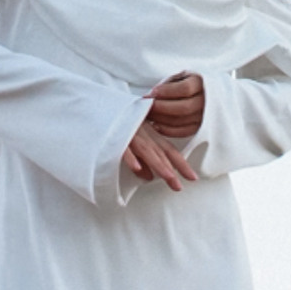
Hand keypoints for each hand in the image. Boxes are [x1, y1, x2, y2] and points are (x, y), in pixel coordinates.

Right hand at [123, 73, 203, 191]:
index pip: (168, 149)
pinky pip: (123, 146)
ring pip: (145, 150)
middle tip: (179, 187)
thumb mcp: (133, 136)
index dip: (181, 163)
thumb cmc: (117, 121)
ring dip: (157, 164)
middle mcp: (142, 133)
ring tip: (168, 177)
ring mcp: (129, 132)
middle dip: (171, 169)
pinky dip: (130, 156)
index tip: (193, 178)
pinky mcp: (114, 134)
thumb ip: (141, 155)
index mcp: (149, 133)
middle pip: (160, 152)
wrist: (97, 103)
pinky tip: (137, 168)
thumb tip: (149, 176)